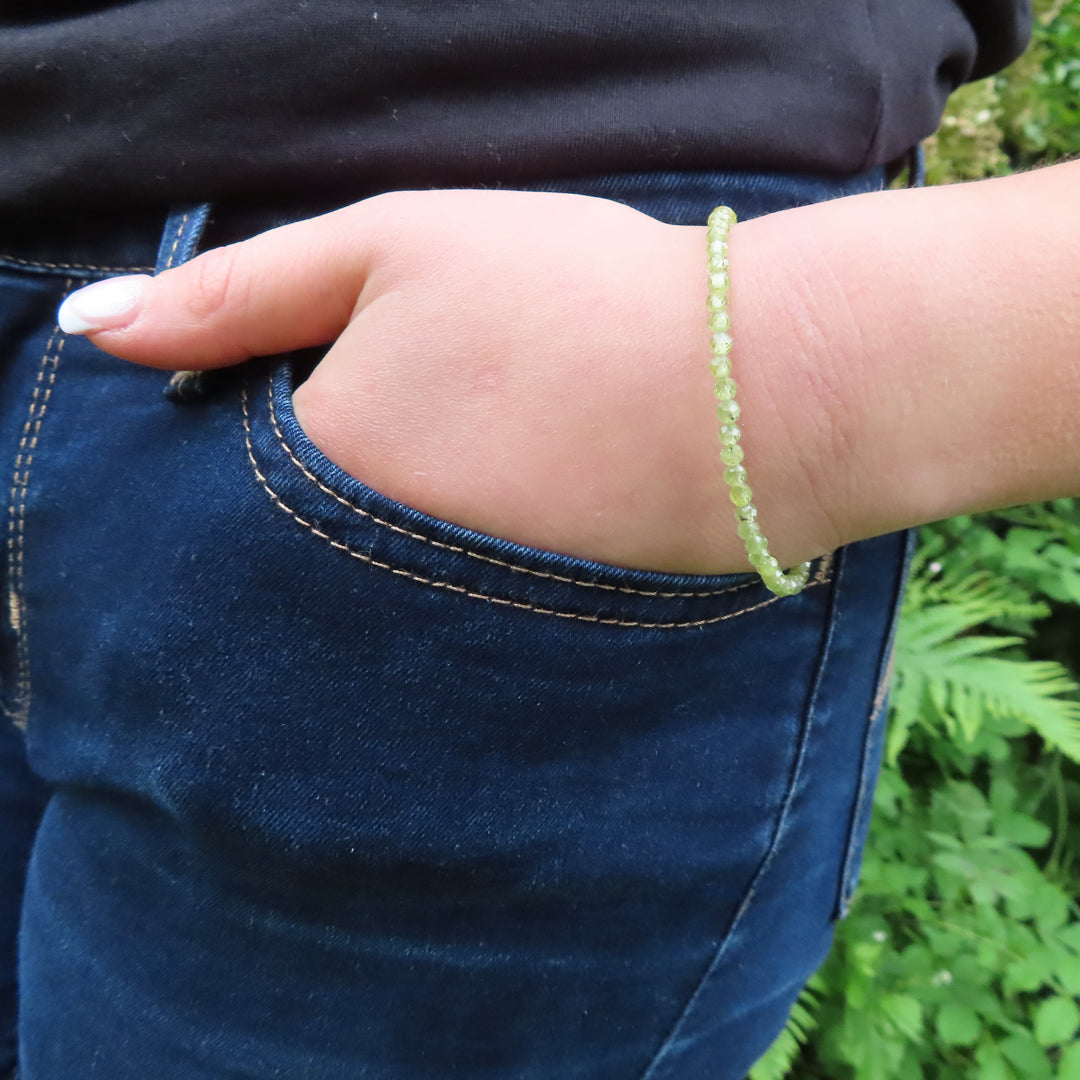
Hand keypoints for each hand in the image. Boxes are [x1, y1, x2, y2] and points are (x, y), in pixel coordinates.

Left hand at [58, 189, 833, 574]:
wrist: (754, 394)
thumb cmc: (573, 301)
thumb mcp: (393, 247)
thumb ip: (238, 290)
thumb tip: (101, 325)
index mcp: (315, 469)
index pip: (217, 467)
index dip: (266, 403)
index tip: (336, 364)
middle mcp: (361, 581)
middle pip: (286, 542)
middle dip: (327, 477)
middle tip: (428, 406)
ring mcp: (442, 630)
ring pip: (359, 588)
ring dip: (389, 528)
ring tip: (479, 451)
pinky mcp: (514, 654)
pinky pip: (435, 627)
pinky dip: (448, 574)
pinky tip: (514, 507)